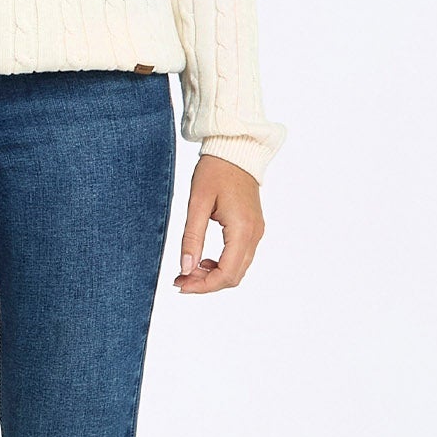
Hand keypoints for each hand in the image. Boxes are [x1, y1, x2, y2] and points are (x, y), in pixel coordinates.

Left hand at [176, 155, 264, 294]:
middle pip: (234, 276)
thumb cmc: (215, 171)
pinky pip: (240, 257)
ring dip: (214, 276)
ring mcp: (256, 232)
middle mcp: (254, 234)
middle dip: (206, 283)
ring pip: (238, 269)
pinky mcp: (253, 229)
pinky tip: (203, 260)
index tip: (180, 284)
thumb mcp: (197, 203)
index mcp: (242, 229)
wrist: (235, 150)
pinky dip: (222, 265)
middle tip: (180, 278)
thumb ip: (192, 237)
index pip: (226, 273)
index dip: (203, 285)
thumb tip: (185, 268)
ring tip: (188, 270)